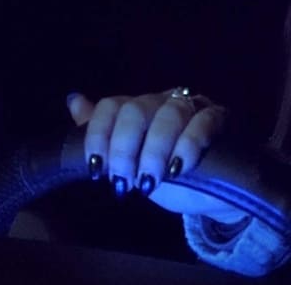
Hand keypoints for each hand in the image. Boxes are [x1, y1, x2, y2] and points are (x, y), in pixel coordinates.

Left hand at [67, 90, 247, 222]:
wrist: (213, 191)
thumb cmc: (165, 173)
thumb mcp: (129, 161)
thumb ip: (102, 134)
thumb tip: (73, 101)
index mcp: (135, 109)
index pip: (110, 106)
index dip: (98, 135)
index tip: (96, 169)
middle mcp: (160, 101)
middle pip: (136, 110)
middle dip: (124, 148)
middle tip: (123, 182)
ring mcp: (190, 107)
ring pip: (169, 115)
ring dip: (155, 151)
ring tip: (149, 182)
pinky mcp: (217, 119)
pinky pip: (202, 123)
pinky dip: (188, 146)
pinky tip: (179, 169)